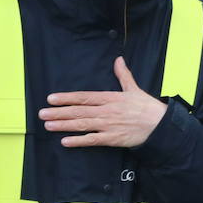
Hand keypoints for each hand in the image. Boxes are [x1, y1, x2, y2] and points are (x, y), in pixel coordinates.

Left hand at [39, 57, 167, 148]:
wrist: (160, 125)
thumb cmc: (147, 107)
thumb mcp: (134, 89)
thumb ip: (123, 75)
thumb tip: (118, 60)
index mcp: (109, 98)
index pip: (83, 97)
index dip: (66, 98)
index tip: (51, 99)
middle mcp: (106, 111)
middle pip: (78, 111)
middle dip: (58, 112)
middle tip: (42, 113)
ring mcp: (108, 125)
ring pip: (82, 125)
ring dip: (64, 125)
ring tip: (48, 125)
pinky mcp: (112, 139)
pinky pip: (92, 140)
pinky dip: (78, 141)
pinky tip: (65, 142)